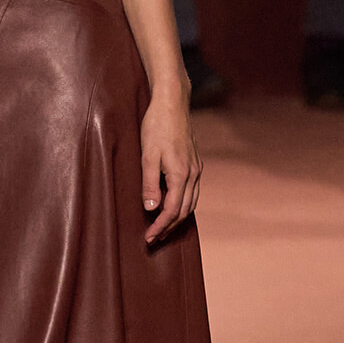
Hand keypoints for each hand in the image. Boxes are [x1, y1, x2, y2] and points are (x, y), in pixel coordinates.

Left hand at [140, 90, 201, 245]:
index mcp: (181, 174)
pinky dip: (183, 205)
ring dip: (177, 218)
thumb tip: (150, 208)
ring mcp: (196, 169)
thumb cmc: (156, 127)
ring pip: (191, 203)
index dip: (160, 227)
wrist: (172, 103)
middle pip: (184, 211)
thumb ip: (149, 183)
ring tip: (162, 228)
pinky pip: (193, 192)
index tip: (148, 238)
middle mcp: (193, 174)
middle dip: (169, 227)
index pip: (171, 210)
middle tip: (153, 239)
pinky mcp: (195, 164)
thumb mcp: (147, 155)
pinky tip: (173, 207)